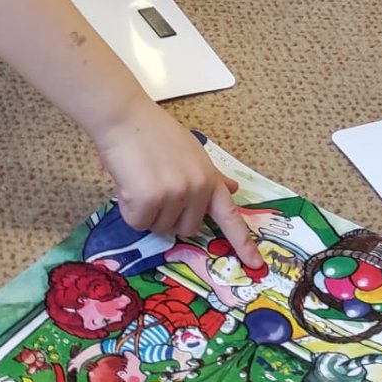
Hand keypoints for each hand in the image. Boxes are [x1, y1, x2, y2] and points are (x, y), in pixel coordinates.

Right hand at [93, 106, 262, 267]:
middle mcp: (196, 188)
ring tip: (139, 179)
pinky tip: (128, 184)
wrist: (125, 118)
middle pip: (186, 229)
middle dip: (168, 216)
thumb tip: (232, 187)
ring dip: (146, 211)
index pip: (230, 215)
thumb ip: (210, 176)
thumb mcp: (191, 153)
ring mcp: (174, 194)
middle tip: (154, 188)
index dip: (243, 242)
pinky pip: (137, 222)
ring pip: (158, 227)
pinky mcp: (149, 199)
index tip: (256, 264)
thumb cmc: (154, 133)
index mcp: (209, 178)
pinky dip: (129, 209)